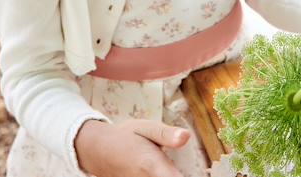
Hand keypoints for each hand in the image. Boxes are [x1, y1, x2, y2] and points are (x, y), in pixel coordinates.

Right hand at [74, 118, 190, 176]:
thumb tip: (187, 136)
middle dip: (184, 176)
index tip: (201, 174)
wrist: (99, 151)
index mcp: (151, 165)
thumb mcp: (146, 128)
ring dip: (173, 175)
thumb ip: (167, 135)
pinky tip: (168, 170)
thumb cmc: (127, 137)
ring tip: (178, 167)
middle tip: (193, 169)